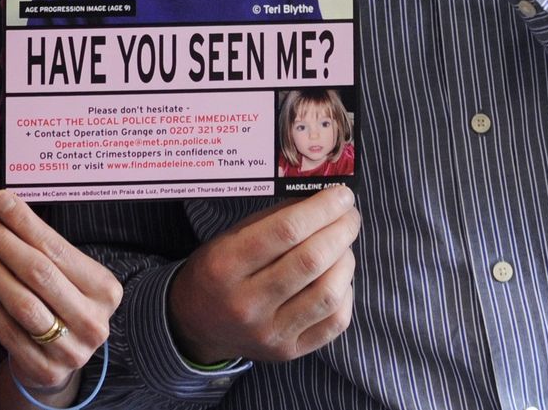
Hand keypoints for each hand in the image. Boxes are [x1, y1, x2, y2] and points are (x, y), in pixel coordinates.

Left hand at [0, 190, 121, 402]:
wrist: (62, 358)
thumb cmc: (62, 301)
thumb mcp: (67, 273)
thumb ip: (43, 245)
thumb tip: (3, 204)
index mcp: (105, 289)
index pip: (57, 249)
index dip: (24, 223)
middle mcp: (93, 321)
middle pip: (39, 274)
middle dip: (5, 243)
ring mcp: (70, 350)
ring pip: (22, 303)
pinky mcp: (44, 369)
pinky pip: (7, 330)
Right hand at [167, 186, 357, 364]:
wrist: (197, 325)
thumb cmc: (217, 271)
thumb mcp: (230, 238)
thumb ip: (273, 221)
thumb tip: (321, 202)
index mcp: (226, 266)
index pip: (285, 231)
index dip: (321, 209)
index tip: (342, 196)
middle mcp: (247, 303)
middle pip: (310, 261)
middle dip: (340, 231)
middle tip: (350, 216)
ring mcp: (269, 333)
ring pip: (328, 294)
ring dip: (346, 261)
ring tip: (344, 245)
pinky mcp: (288, 351)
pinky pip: (334, 323)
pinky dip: (346, 293)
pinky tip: (339, 277)